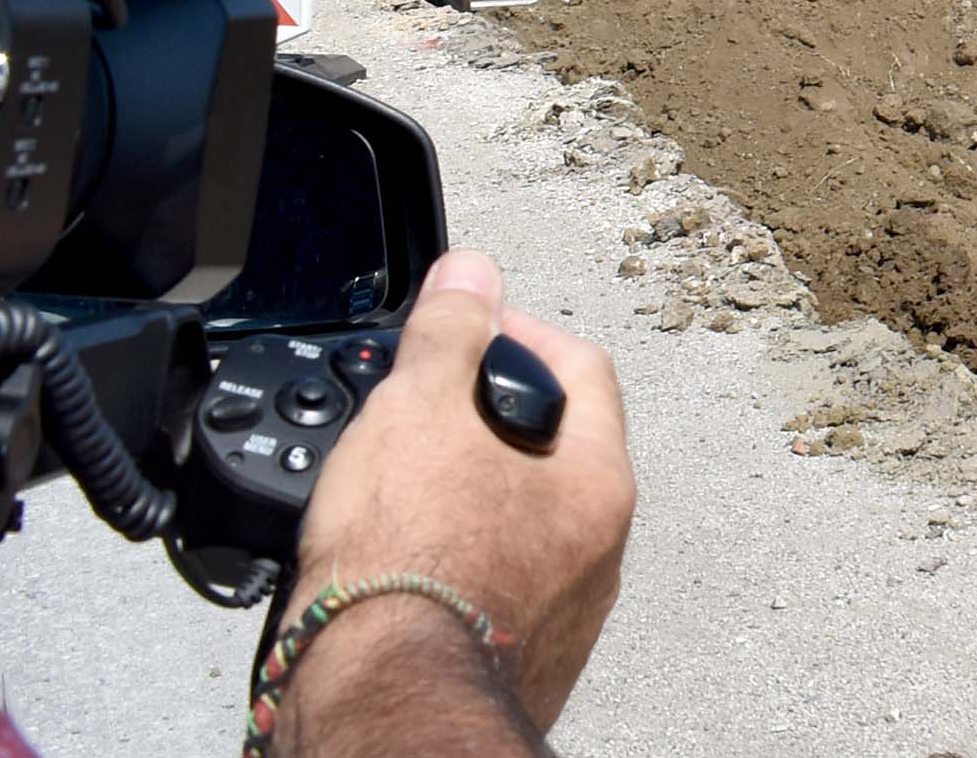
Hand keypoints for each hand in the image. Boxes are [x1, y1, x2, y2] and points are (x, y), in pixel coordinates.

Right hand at [290, 250, 634, 738]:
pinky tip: (394, 565)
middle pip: (551, 449)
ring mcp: (557, 617)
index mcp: (598, 485)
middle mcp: (597, 555)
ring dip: (462, 496)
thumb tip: (471, 273)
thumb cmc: (409, 565)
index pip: (581, 367)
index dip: (518, 330)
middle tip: (417, 412)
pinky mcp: (507, 666)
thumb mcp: (420, 410)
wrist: (379, 704)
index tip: (465, 328)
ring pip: (516, 526)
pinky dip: (444, 565)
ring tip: (393, 489)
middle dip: (482, 419)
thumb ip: (450, 333)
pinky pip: (483, 590)